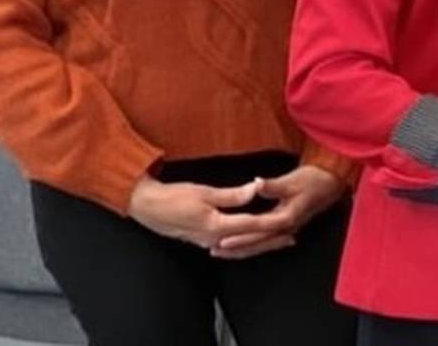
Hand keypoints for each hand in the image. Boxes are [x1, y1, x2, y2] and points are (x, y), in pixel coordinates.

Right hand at [127, 176, 291, 252]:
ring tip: (277, 241)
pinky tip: (250, 242)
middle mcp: (213, 238)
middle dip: (270, 241)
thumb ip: (232, 195)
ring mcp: (206, 242)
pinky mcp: (201, 240)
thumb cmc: (173, 197)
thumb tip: (255, 190)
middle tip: (291, 238)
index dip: (272, 224)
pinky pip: (228, 246)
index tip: (289, 222)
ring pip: (239, 247)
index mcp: (216, 226)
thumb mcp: (204, 192)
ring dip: (258, 245)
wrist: (147, 207)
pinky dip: (243, 245)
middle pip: (249, 242)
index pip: (251, 225)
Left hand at [212, 165, 345, 259]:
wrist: (332, 182)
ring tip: (221, 252)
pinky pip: (266, 241)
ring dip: (242, 250)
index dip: (241, 235)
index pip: (260, 230)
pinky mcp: (287, 227)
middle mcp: (287, 228)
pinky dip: (252, 245)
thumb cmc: (314, 180)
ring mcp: (288, 230)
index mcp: (287, 217)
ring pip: (262, 245)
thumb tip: (256, 184)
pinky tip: (242, 246)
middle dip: (237, 249)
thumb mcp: (293, 180)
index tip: (223, 239)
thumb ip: (273, 186)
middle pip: (259, 244)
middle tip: (214, 251)